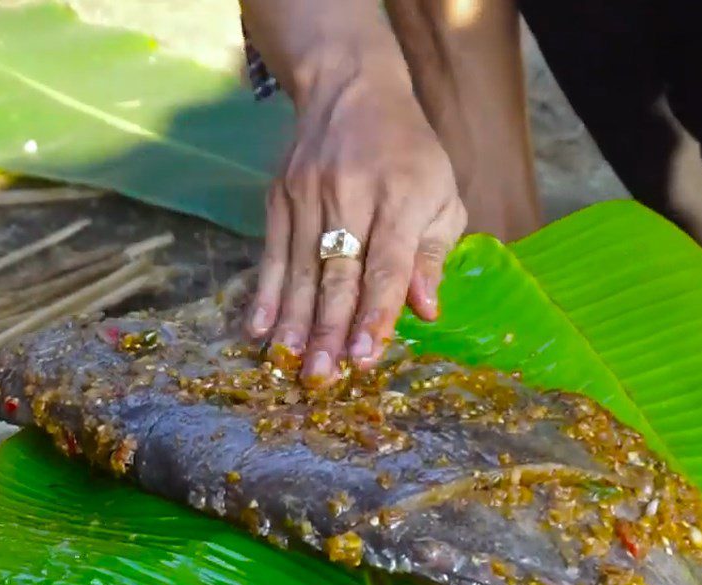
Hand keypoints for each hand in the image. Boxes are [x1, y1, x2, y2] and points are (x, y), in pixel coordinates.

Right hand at [245, 67, 466, 383]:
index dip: (376, 314)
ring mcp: (310, 196)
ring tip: (290, 363)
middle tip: (322, 376)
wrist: (351, 91)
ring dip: (295, 321)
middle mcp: (353, 197)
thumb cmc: (409, 154)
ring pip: (302, 269)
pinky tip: (259, 328)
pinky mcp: (280, 197)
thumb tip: (426, 310)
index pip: (387, 267)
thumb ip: (434, 254)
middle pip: (339, 274)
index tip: (364, 356)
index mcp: (403, 199)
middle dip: (329, 330)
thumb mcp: (442, 195)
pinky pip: (273, 253)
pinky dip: (266, 293)